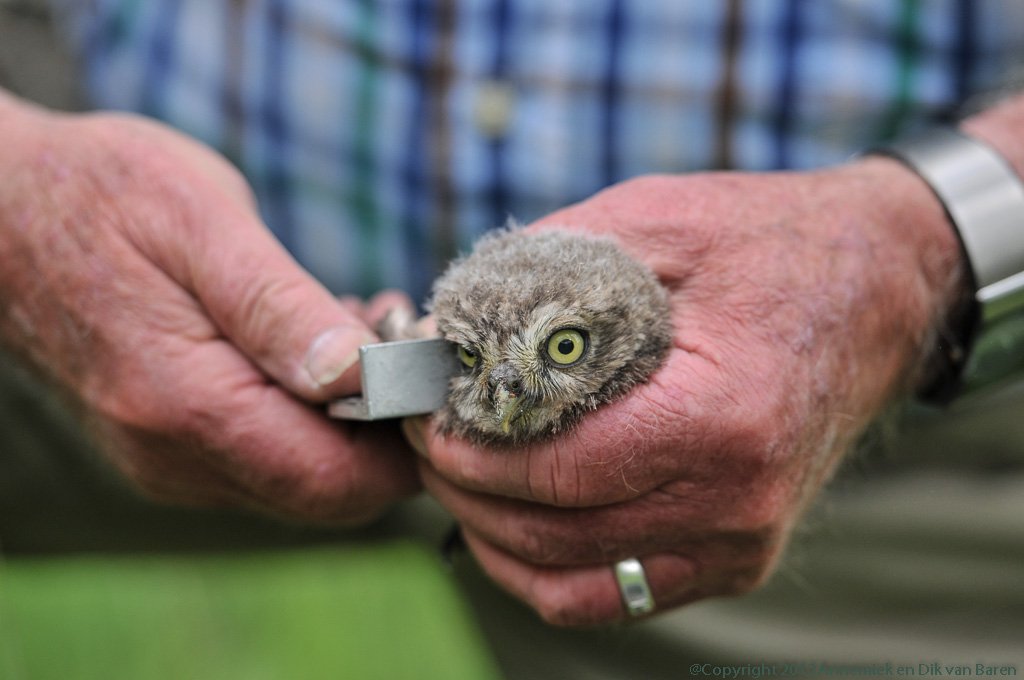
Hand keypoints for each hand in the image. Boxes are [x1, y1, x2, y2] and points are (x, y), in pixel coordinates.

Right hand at [0, 94, 417, 523]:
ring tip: (351, 320)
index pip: (338, 482)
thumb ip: (280, 308)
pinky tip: (308, 343)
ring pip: (303, 479)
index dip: (406, 441)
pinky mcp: (171, 451)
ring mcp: (170, 463)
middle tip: (391, 329)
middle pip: (329, 492)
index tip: (428, 368)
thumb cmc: (103, 198)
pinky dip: (309, 413)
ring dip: (350, 416)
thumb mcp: (203, 222)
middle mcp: (177, 459)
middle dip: (384, 425)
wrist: (2, 215)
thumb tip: (358, 376)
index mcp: (190, 406)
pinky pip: (268, 458)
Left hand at [407, 160, 963, 624]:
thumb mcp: (655, 222)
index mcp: (723, 418)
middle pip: (555, 533)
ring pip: (574, 580)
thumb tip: (443, 327)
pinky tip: (507, 524)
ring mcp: (742, 543)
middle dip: (465, 490)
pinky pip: (616, 595)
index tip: (421, 416)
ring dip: (494, 534)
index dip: (471, 452)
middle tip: (423, 437)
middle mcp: (738, 502)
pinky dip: (545, 570)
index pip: (560, 469)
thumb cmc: (766, 245)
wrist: (877, 288)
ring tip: (454, 475)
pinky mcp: (736, 557)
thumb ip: (543, 272)